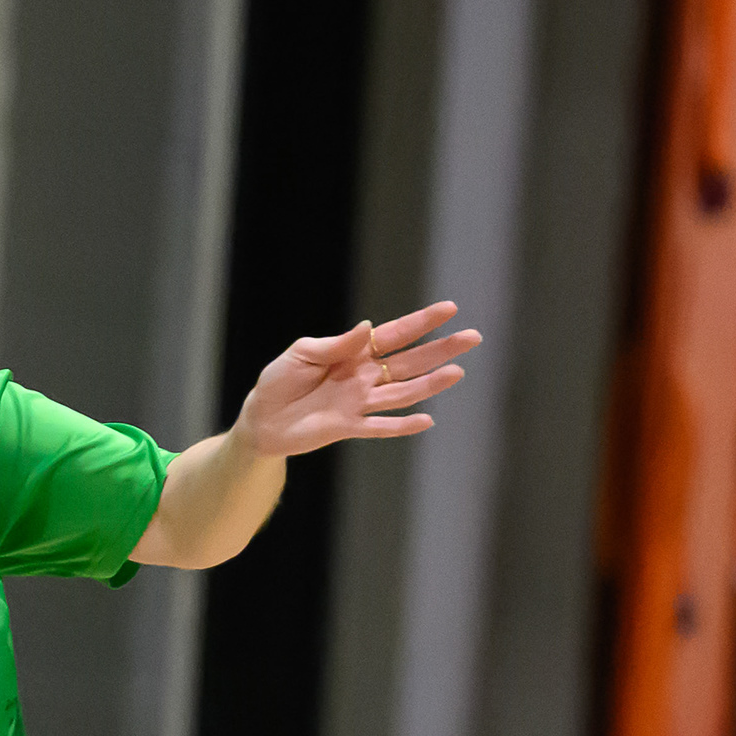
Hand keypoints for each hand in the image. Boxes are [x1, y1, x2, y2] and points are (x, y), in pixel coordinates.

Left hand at [232, 302, 479, 458]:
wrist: (262, 418)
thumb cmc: (279, 380)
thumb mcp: (303, 353)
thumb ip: (337, 344)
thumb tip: (367, 328)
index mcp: (355, 352)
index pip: (395, 334)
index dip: (422, 322)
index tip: (450, 309)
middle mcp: (364, 377)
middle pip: (410, 362)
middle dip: (441, 349)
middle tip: (472, 337)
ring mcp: (359, 403)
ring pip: (402, 393)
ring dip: (430, 384)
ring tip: (457, 372)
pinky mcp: (348, 427)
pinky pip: (380, 426)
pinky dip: (402, 426)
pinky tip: (427, 421)